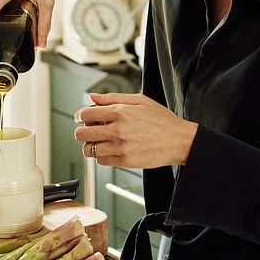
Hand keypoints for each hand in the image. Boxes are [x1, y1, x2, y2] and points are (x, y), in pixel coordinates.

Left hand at [74, 93, 197, 168]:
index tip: (82, 118)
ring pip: (89, 150)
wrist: (178, 140)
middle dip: (82, 131)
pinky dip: (102, 156)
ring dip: (90, 145)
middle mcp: (118, 130)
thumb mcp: (139, 100)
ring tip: (100, 141)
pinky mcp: (124, 161)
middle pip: (82, 133)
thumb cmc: (162, 120)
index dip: (80, 116)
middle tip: (89, 130)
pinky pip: (101, 161)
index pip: (86, 114)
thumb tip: (93, 97)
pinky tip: (111, 148)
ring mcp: (120, 147)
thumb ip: (113, 98)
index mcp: (120, 111)